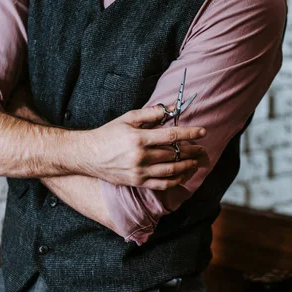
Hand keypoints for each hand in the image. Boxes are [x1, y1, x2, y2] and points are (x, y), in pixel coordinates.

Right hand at [82, 105, 206, 189]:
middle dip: (192, 151)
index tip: (202, 132)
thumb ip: (151, 113)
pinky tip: (183, 175)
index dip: (190, 133)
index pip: (172, 135)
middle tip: (202, 149)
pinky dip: (176, 180)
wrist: (88, 155)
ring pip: (171, 171)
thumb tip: (172, 107)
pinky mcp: (137, 182)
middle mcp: (140, 157)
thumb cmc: (108, 134)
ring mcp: (139, 172)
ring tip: (195, 161)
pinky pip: (162, 184)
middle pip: (174, 154)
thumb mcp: (128, 118)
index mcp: (139, 138)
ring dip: (187, 166)